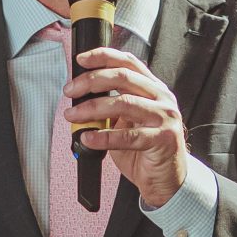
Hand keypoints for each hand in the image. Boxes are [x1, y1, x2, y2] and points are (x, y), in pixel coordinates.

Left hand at [65, 47, 187, 208]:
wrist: (166, 180)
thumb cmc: (145, 150)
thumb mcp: (126, 122)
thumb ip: (111, 107)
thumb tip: (80, 98)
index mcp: (154, 89)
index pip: (128, 62)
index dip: (103, 56)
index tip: (81, 60)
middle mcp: (162, 98)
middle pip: (123, 77)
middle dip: (91, 81)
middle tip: (71, 91)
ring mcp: (165, 118)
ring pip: (124, 103)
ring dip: (92, 108)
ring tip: (73, 115)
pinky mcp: (163, 139)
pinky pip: (128, 135)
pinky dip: (104, 137)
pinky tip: (88, 138)